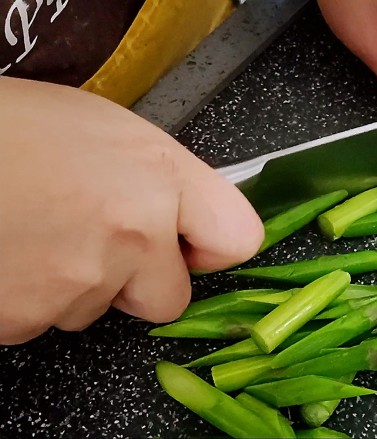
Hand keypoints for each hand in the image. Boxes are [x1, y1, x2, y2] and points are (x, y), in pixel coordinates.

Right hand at [0, 77, 263, 344]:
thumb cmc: (8, 129)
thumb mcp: (105, 130)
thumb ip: (162, 180)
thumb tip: (186, 218)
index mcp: (158, 177)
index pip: (238, 238)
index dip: (213, 246)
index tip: (195, 244)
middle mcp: (130, 236)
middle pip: (169, 298)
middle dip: (139, 279)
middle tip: (95, 238)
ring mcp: (77, 284)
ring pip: (98, 309)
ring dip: (77, 281)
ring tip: (35, 228)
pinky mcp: (24, 319)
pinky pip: (45, 320)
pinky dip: (31, 295)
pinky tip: (12, 251)